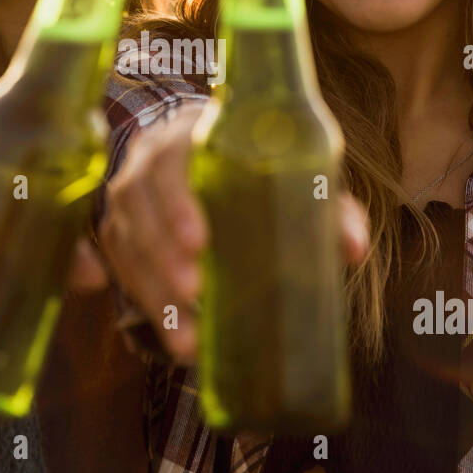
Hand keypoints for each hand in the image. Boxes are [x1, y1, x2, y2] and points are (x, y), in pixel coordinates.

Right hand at [97, 103, 369, 365]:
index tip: (199, 242)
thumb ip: (325, 205)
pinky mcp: (117, 231)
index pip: (170, 157)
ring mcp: (127, 196)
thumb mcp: (292, 174)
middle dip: (161, 252)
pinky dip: (145, 304)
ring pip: (122, 239)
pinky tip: (177, 339)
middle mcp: (147, 159)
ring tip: (189, 336)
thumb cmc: (257, 166)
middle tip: (194, 291)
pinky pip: (117, 266)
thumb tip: (354, 248)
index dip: (176, 199)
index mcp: (190, 134)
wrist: (205, 155)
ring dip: (152, 290)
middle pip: (137, 201)